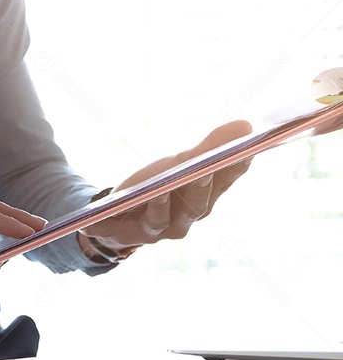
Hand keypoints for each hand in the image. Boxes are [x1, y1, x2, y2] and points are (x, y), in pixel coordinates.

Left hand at [81, 120, 252, 253]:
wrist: (123, 214)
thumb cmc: (160, 185)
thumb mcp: (181, 161)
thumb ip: (210, 146)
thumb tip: (246, 125)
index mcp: (205, 199)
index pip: (224, 182)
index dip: (236, 167)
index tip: (249, 147)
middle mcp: (186, 219)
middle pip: (196, 206)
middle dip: (201, 187)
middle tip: (207, 167)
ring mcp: (158, 229)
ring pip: (162, 219)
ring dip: (161, 204)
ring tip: (160, 189)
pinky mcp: (128, 234)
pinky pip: (120, 228)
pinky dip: (109, 221)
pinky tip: (110, 209)